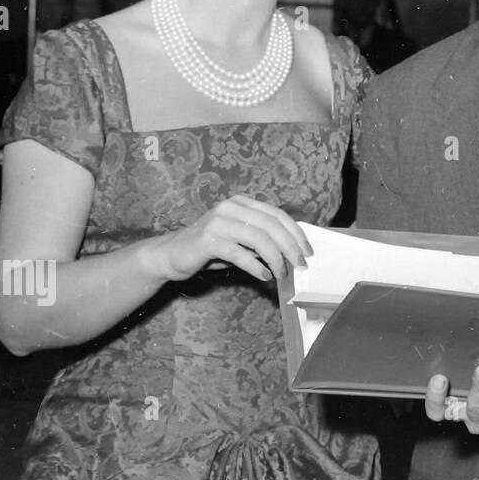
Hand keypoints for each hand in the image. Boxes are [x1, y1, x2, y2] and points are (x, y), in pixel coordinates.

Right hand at [145, 194, 311, 285]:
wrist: (171, 254)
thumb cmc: (210, 248)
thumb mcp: (239, 240)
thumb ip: (261, 240)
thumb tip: (292, 251)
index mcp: (241, 203)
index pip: (276, 214)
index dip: (295, 233)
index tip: (307, 251)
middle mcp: (230, 207)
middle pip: (271, 225)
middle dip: (290, 247)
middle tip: (300, 265)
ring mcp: (218, 222)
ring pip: (258, 238)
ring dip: (275, 258)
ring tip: (281, 273)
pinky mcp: (208, 240)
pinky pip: (239, 253)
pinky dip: (255, 266)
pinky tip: (264, 276)